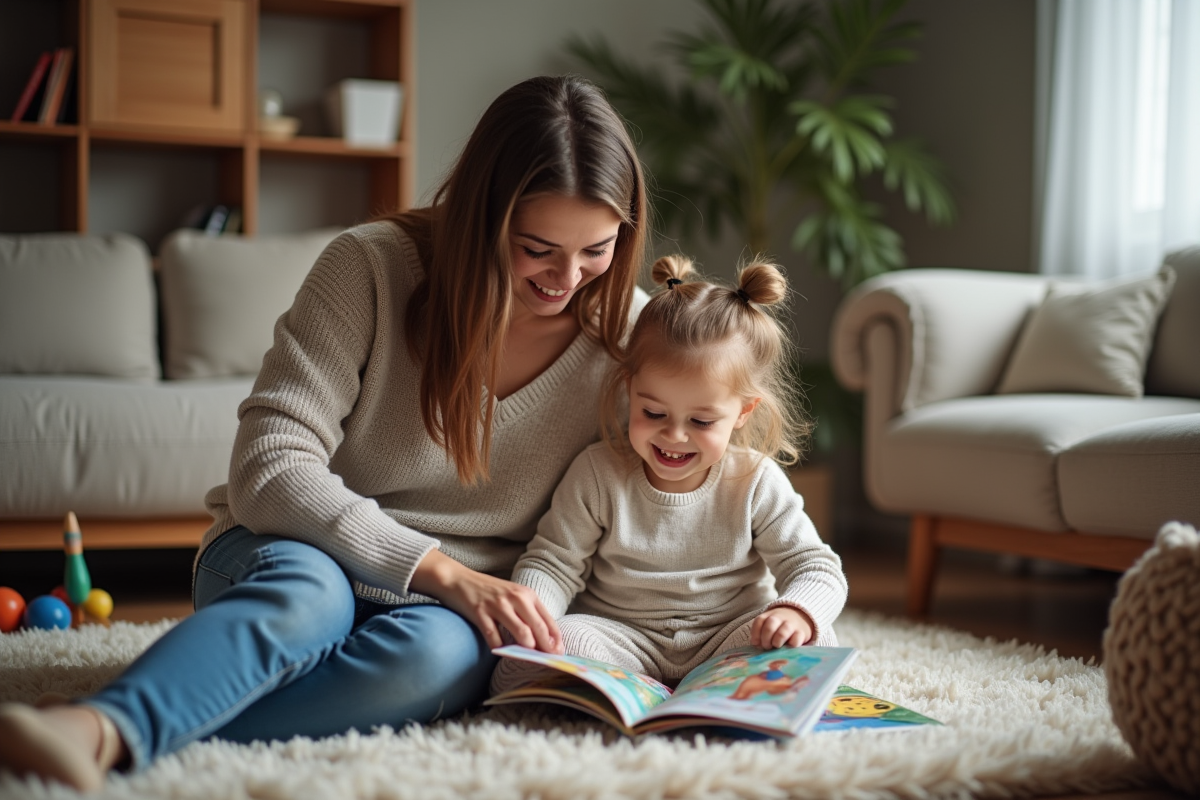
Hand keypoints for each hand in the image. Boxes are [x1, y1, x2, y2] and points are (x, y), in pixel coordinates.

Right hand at [409, 549, 561, 652]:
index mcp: (527, 594)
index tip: (560, 654)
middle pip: (538, 628)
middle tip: (549, 662)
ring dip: (526, 650)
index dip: (556, 640)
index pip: (548, 620)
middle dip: (546, 648)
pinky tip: (501, 652)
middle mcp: (515, 598)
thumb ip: (528, 613)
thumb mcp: (513, 596)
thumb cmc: (489, 591)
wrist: (459, 579)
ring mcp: (498, 605)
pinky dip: (500, 649)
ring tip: (527, 658)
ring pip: (521, 633)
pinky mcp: (480, 612)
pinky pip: (494, 637)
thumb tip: (544, 640)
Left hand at [750, 606, 813, 648]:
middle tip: (767, 646)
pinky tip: (788, 647)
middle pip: (769, 627)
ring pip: (782, 633)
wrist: (800, 616)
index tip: (756, 643)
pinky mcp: (802, 633)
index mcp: (769, 615)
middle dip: (766, 640)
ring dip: (777, 642)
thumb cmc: (780, 626)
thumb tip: (757, 645)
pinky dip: (790, 645)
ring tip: (777, 646)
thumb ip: (761, 633)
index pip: (759, 621)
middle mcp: (779, 618)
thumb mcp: (769, 624)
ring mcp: (791, 625)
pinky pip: (795, 641)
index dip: (755, 634)